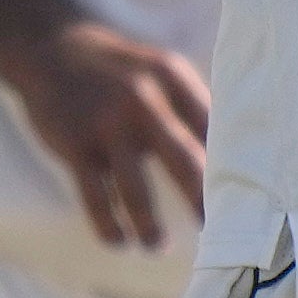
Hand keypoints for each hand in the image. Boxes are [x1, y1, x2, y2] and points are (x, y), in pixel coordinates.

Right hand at [5, 18, 212, 253]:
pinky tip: (119, 242)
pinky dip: (109, 225)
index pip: (212, 130)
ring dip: (150, 225)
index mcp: (173, 78)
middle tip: (217, 230)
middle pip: (184, 160)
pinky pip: (95, 196)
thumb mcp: (161, 74)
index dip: (229, 167)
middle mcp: (142, 98)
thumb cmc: (123, 75)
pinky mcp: (75, 145)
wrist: (54, 51)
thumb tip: (235, 163)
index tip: (243, 198)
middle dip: (203, 201)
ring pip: (135, 188)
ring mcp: (106, 123)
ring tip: (160, 247)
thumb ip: (194, 110)